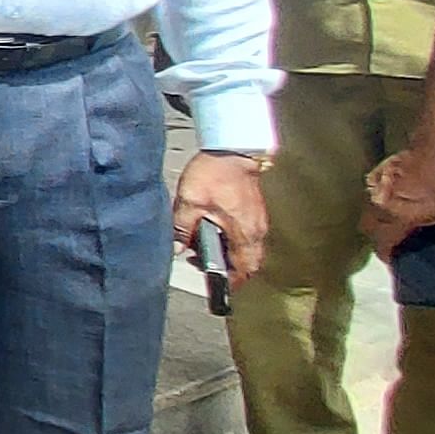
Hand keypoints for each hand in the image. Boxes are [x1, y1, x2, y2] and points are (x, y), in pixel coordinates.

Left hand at [172, 152, 268, 286]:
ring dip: (227, 252)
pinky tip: (211, 227)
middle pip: (247, 263)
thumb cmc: (214, 174)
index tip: (215, 284)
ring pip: (246, 249)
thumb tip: (176, 249)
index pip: (245, 270)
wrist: (233, 149)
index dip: (231, 282)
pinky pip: (246, 235)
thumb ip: (182, 228)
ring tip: (201, 242)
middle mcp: (256, 231)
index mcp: (244, 233)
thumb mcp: (190, 201)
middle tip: (200, 260)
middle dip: (226, 267)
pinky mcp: (255, 212)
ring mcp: (258, 221)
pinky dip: (230, 238)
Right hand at [365, 151, 434, 255]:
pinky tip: (395, 191)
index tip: (392, 261)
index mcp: (397, 222)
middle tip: (389, 237)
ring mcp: (378, 187)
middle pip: (367, 227)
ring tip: (392, 214)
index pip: (383, 246)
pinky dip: (381, 194)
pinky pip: (374, 188)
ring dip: (377, 213)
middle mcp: (381, 206)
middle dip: (376, 235)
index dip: (387, 257)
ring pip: (368, 206)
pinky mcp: (380, 170)